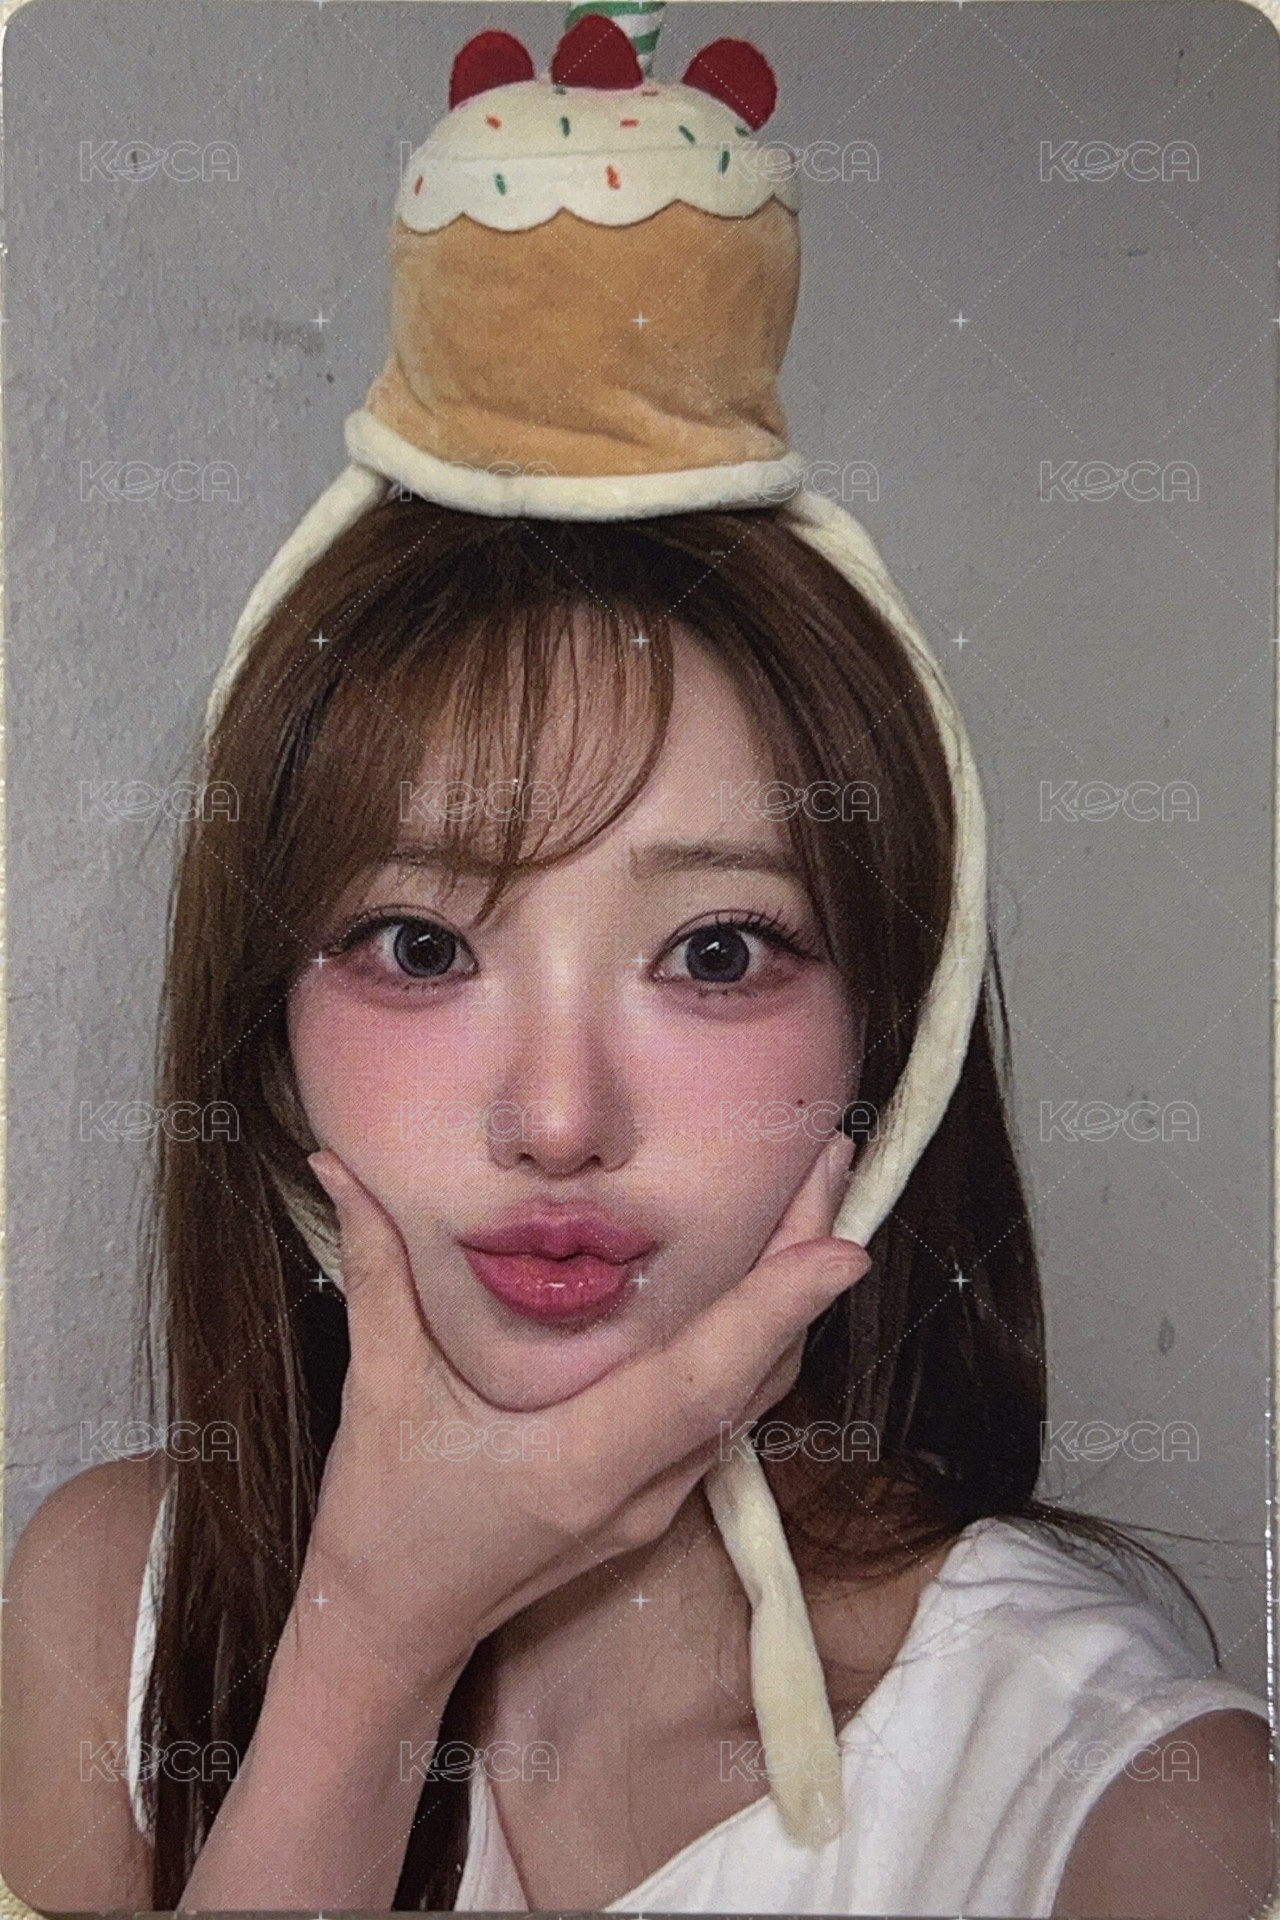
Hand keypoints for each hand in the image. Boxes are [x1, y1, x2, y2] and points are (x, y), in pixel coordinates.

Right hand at [300, 1133, 868, 1682]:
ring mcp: (657, 1499)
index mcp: (577, 1465)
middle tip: (829, 1162)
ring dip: (791, 1301)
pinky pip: (730, 1409)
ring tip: (812, 1198)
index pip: (701, 1382)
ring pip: (755, 1394)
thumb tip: (338, 1166)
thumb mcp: (375, 1390)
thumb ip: (374, 1272)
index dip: (775, 1313)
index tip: (842, 1249)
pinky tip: (761, 1277)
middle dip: (802, 1268)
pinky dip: (758, 1338)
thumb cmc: (382, 1521)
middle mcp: (638, 1487)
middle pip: (754, 1375)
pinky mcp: (657, 1496)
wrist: (392, 1629)